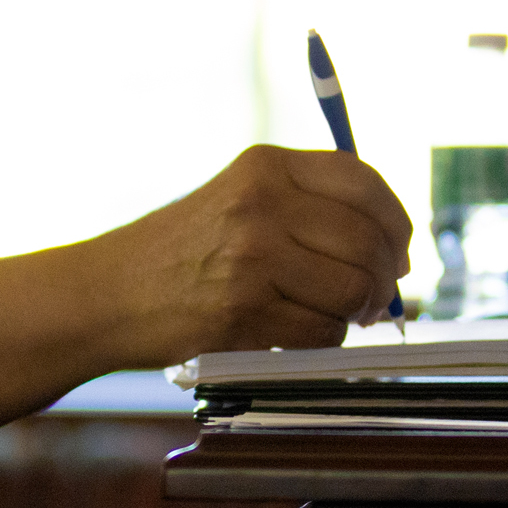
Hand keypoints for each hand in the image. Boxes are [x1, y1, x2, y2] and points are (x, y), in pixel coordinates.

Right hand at [85, 144, 414, 364]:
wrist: (107, 293)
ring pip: (351, 291)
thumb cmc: (180, 251)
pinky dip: (324, 341)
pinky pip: (321, 333)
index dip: (396, 222)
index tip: (400, 250)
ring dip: (356, 313)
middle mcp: (261, 205)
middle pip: (366, 242)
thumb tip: (392, 250)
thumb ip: (308, 208)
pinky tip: (298, 334)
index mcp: (266, 167)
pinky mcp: (243, 313)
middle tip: (380, 299)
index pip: (363, 183)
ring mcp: (251, 259)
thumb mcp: (238, 199)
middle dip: (386, 279)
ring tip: (337, 316)